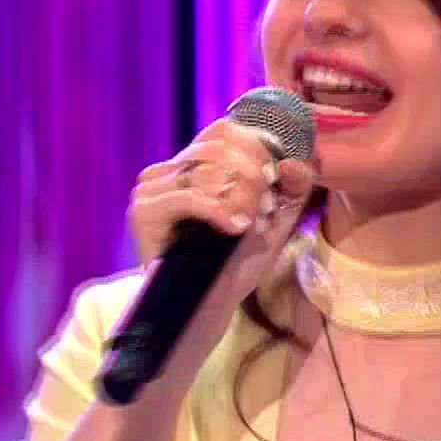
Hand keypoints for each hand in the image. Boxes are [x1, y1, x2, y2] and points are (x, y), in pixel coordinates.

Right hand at [127, 118, 317, 306]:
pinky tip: (237, 228)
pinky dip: (220, 210)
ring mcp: (151, 189)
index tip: (274, 181)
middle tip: (264, 208)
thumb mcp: (274, 221)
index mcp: (193, 165)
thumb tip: (295, 161)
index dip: (257, 147)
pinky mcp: (144, 212)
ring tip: (251, 224)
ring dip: (241, 196)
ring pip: (207, 170)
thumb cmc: (236, 264)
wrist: (208, 308)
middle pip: (218, 146)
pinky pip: (190, 196)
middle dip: (253, 175)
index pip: (224, 131)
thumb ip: (291, 188)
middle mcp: (168, 170)